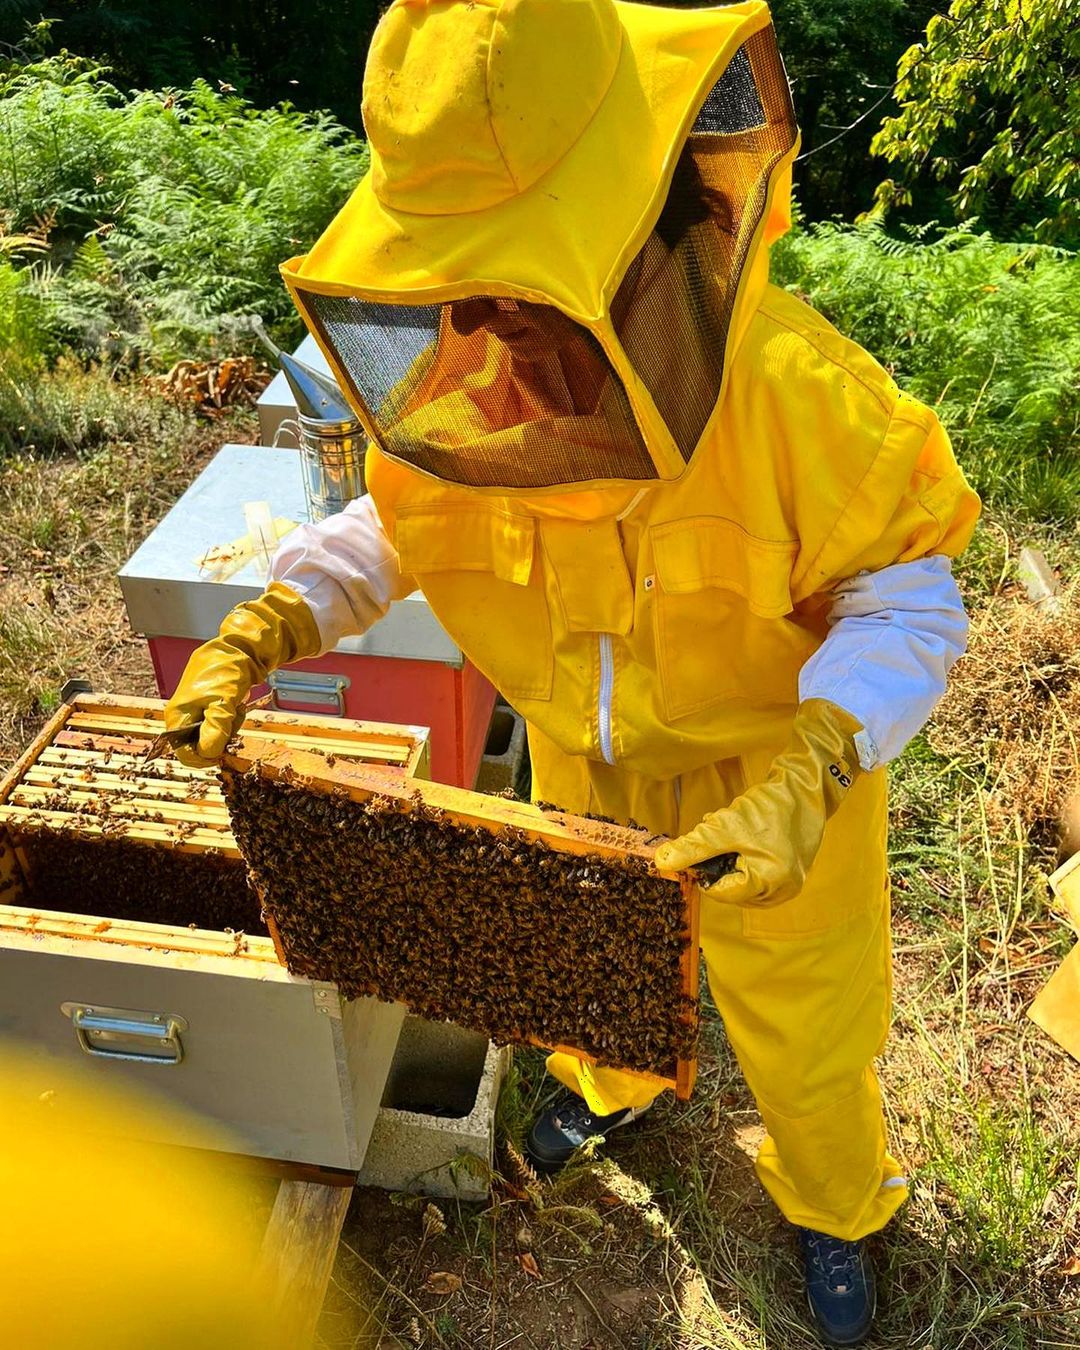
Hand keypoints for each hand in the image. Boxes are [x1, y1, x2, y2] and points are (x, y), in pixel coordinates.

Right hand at [163, 582, 319, 766]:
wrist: (239, 649)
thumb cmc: (226, 671)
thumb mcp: (222, 704)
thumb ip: (214, 731)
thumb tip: (207, 754)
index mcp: (177, 716)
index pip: (184, 754)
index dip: (204, 757)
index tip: (223, 749)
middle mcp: (182, 715)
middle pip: (198, 746)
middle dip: (219, 740)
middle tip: (231, 722)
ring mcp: (194, 710)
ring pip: (210, 736)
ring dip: (227, 729)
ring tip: (234, 710)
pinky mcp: (207, 705)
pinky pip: (219, 724)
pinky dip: (230, 720)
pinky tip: (235, 706)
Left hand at [654, 700, 863, 905]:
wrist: (805, 788)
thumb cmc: (768, 807)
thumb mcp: (724, 827)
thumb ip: (693, 847)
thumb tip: (662, 862)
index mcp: (769, 884)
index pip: (721, 892)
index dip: (703, 870)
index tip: (699, 846)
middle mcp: (782, 891)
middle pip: (732, 888)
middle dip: (718, 863)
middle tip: (719, 833)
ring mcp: (789, 883)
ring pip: (743, 881)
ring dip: (730, 859)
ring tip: (732, 832)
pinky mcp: (792, 872)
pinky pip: (757, 873)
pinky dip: (744, 858)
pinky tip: (745, 835)